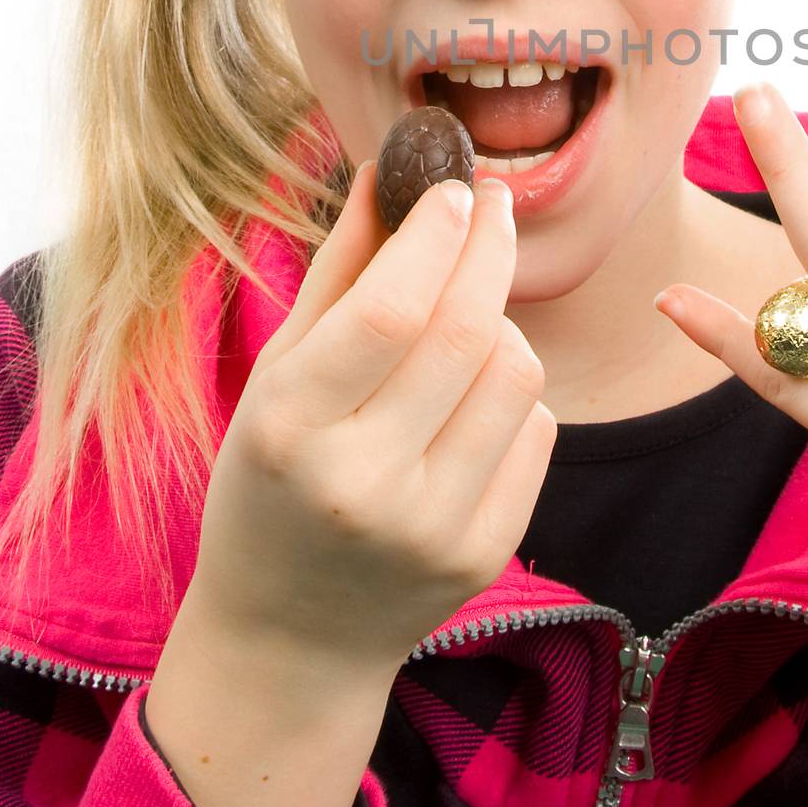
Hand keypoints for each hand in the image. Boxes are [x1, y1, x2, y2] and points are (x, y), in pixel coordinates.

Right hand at [188, 162, 556, 674]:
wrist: (288, 636)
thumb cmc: (270, 479)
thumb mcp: (276, 375)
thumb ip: (337, 270)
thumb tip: (387, 170)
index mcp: (291, 429)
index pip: (389, 311)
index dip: (434, 238)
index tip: (456, 190)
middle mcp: (364, 483)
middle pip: (468, 333)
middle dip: (490, 248)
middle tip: (493, 203)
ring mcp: (432, 527)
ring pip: (518, 372)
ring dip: (502, 322)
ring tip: (463, 323)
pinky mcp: (483, 554)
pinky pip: (537, 429)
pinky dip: (512, 392)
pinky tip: (468, 400)